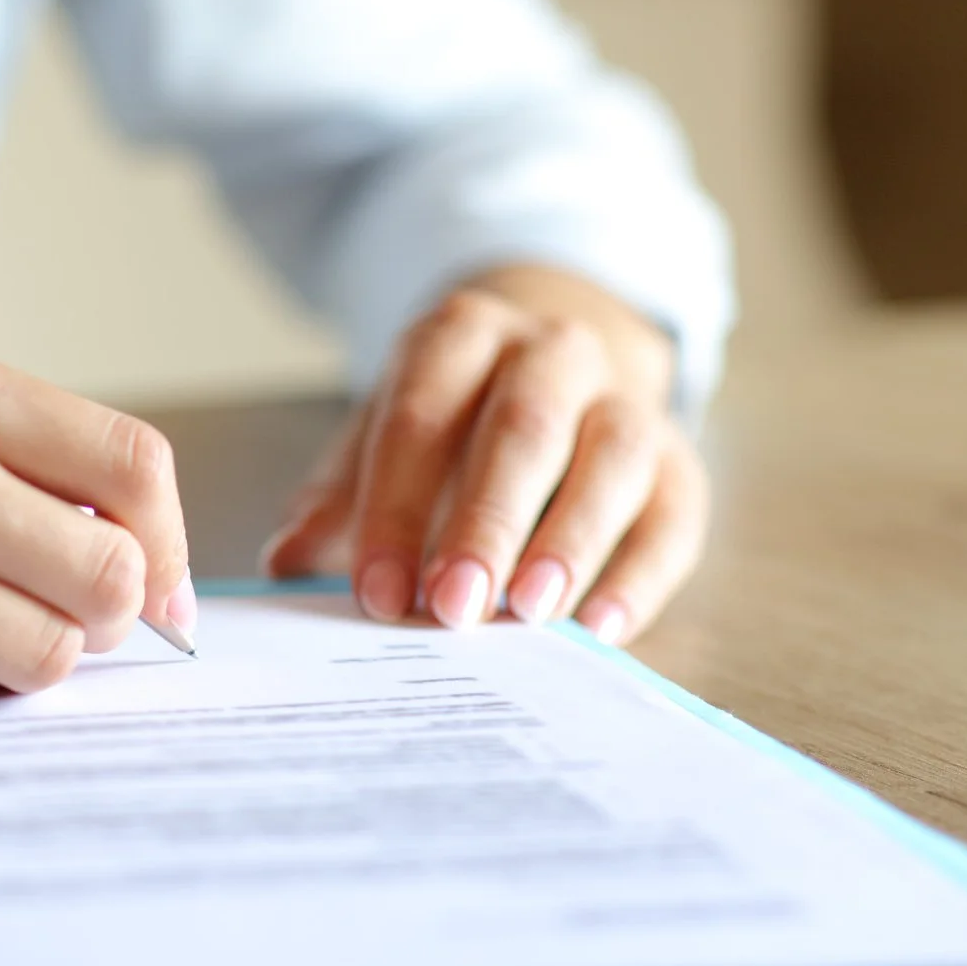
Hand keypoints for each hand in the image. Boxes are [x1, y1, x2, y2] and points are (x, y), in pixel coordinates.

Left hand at [260, 266, 707, 644]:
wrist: (555, 365)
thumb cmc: (455, 418)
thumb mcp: (385, 433)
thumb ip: (340, 497)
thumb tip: (286, 563)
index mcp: (461, 335)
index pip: (421, 416)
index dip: (395, 506)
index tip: (375, 591)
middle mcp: (552, 352)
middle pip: (523, 431)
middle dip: (485, 524)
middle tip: (451, 606)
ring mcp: (626, 399)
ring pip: (614, 458)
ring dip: (571, 541)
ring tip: (527, 614)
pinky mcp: (680, 460)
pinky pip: (674, 515)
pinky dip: (641, 576)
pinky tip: (600, 630)